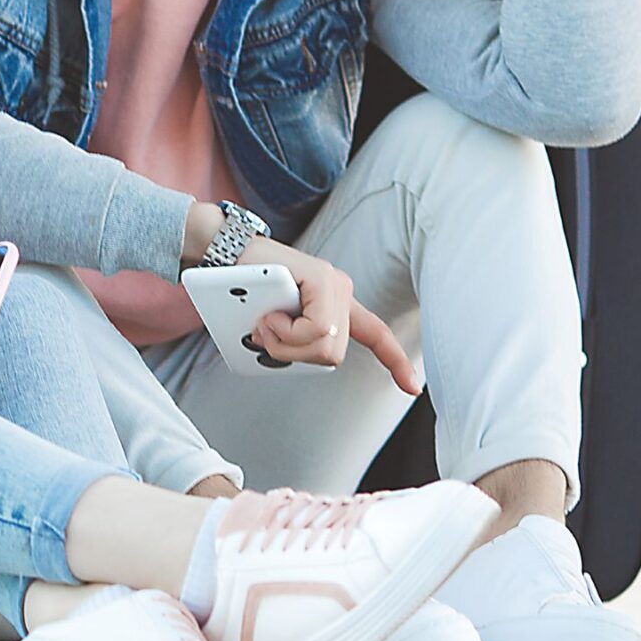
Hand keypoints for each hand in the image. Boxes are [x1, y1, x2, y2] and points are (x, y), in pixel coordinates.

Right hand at [237, 237, 422, 396]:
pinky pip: (315, 327)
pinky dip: (285, 331)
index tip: (413, 388)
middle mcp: (341, 291)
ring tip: (265, 322)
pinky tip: (269, 315)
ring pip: (324, 342)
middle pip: (333, 352)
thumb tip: (294, 355)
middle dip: (294, 354)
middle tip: (267, 336)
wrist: (226, 253)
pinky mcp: (321, 275)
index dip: (394, 362)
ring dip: (286, 342)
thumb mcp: (273, 325)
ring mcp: (333, 281)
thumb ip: (291, 342)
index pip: (374, 334)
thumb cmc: (246, 290)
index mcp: (336, 304)